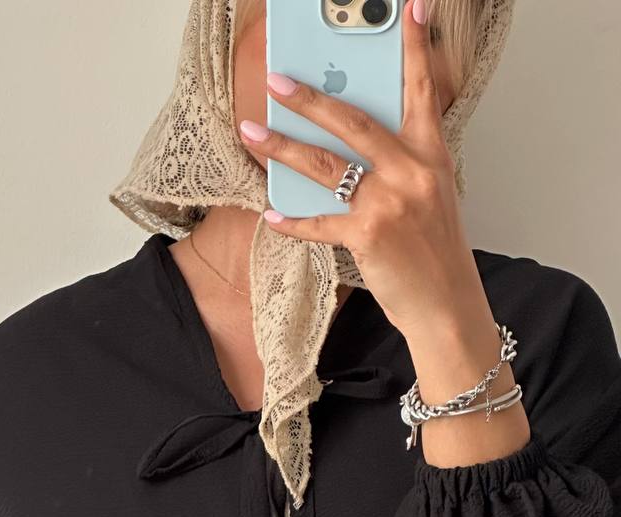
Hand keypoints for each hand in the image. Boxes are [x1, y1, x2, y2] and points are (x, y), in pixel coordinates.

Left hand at [237, 0, 530, 465]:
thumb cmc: (432, 252)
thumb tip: (350, 148)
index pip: (424, 90)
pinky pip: (320, 222)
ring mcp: (391, 203)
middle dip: (311, 98)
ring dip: (283, 149)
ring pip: (327, 166)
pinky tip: (270, 215)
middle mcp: (413, 172)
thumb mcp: (429, 197)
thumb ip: (400, 167)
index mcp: (432, 155)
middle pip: (354, 121)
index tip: (411, 7)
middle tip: (278, 80)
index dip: (417, 47)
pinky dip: (294, 221)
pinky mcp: (369, 236)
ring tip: (251, 133)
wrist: (446, 305)